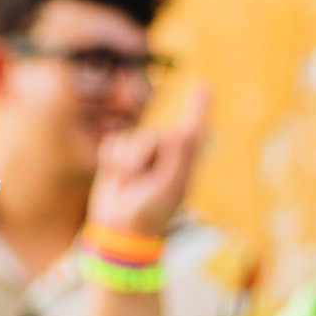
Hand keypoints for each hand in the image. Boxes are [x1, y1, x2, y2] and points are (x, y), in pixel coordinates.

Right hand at [87, 83, 208, 236]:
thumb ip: (178, 159)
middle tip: (136, 180)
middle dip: (140, 154)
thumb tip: (183, 130)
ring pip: (130, 138)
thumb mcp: (168, 189)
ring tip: (126, 184)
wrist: (117, 230)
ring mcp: (140, 155)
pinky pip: (112, 143)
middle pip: (152, 135)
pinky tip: (115, 178)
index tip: (205, 85)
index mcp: (182, 163)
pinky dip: (110, 161)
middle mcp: (163, 156)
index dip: (199, 108)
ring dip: (124, 162)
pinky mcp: (119, 157)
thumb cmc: (147, 215)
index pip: (193, 131)